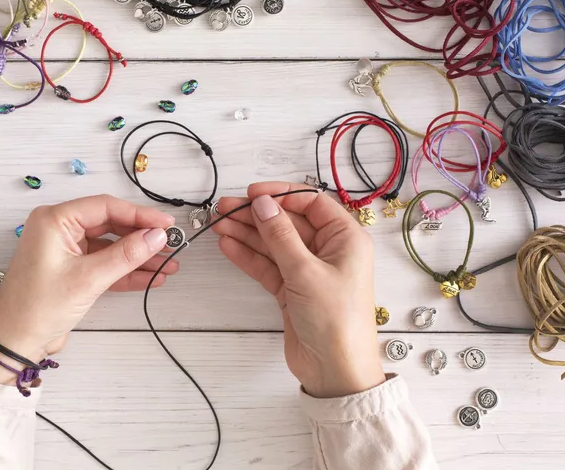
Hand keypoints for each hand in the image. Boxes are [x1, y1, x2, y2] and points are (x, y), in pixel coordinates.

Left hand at [0, 195, 176, 383]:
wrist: (16, 343)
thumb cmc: (37, 308)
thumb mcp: (88, 279)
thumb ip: (126, 255)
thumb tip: (157, 236)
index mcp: (55, 220)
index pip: (106, 207)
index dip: (140, 215)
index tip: (166, 225)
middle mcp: (60, 229)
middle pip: (111, 224)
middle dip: (142, 237)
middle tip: (171, 245)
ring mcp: (66, 250)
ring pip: (111, 246)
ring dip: (138, 256)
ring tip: (168, 264)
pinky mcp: (72, 270)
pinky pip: (105, 263)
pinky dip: (127, 271)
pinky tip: (151, 277)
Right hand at [213, 182, 384, 397]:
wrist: (335, 370)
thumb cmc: (336, 320)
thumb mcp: (306, 271)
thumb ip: (280, 235)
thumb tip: (263, 203)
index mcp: (345, 239)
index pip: (311, 203)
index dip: (281, 195)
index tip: (253, 193)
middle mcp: (328, 251)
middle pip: (287, 222)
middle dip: (257, 214)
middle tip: (225, 208)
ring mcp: (308, 270)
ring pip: (273, 243)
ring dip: (247, 233)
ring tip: (219, 224)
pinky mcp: (292, 289)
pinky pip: (267, 265)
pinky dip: (248, 256)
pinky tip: (228, 245)